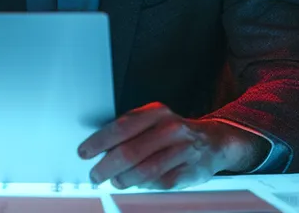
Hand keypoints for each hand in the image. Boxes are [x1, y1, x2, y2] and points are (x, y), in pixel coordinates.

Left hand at [78, 103, 266, 189]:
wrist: (214, 141)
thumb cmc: (175, 133)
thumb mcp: (154, 122)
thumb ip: (129, 132)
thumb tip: (99, 149)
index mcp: (157, 113)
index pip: (122, 127)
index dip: (99, 141)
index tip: (84, 152)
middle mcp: (170, 129)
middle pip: (130, 151)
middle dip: (107, 166)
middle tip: (95, 175)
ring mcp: (182, 150)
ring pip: (145, 170)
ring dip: (125, 179)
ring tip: (116, 181)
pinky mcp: (190, 171)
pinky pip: (161, 183)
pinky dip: (146, 185)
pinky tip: (139, 183)